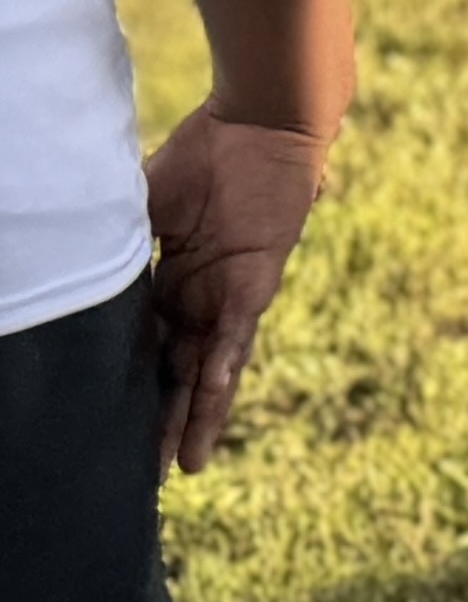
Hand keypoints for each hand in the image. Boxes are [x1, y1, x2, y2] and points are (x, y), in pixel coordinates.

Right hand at [141, 110, 325, 469]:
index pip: (145, 351)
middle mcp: (198, 299)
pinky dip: (221, 369)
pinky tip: (210, 403)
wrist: (260, 123)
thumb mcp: (141, 208)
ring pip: (208, 369)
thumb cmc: (202, 157)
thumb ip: (118, 244)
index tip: (114, 430)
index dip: (132, 390)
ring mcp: (228, 295)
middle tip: (146, 477)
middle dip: (161, 422)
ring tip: (181, 465)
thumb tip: (72, 265)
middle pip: (174, 373)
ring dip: (195, 415)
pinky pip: (234, 334)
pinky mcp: (255, 282)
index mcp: (168, 285)